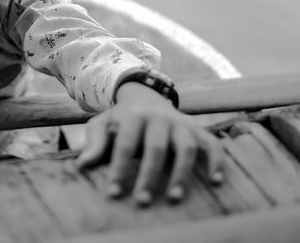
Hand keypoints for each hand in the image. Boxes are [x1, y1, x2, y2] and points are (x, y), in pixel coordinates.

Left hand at [75, 82, 223, 205]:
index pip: (125, 144)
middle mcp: (159, 117)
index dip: (119, 169)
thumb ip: (94, 142)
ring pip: (186, 146)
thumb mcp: (102, 124)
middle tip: (142, 202)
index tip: (113, 194)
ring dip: (182, 173)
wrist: (146, 97)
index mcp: (133, 115)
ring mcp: (181, 122)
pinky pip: (212, 143)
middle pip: (156, 147)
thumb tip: (82, 165)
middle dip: (149, 175)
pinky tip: (215, 182)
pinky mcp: (197, 129)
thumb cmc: (120, 120)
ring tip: (174, 198)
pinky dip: (216, 161)